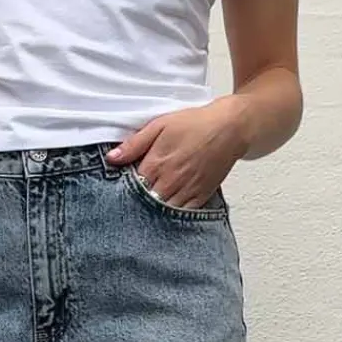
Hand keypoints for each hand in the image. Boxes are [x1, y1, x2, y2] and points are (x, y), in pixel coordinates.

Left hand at [108, 99, 248, 209]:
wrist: (230, 128)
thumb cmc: (195, 124)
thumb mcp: (159, 125)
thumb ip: (134, 144)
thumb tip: (111, 159)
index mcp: (156, 164)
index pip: (130, 186)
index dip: (123, 189)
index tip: (119, 189)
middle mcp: (170, 182)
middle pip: (144, 203)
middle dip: (135, 203)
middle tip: (130, 202)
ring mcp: (185, 192)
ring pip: (161, 213)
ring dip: (152, 213)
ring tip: (145, 210)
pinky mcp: (199, 198)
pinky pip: (181, 215)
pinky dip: (171, 217)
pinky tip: (164, 213)